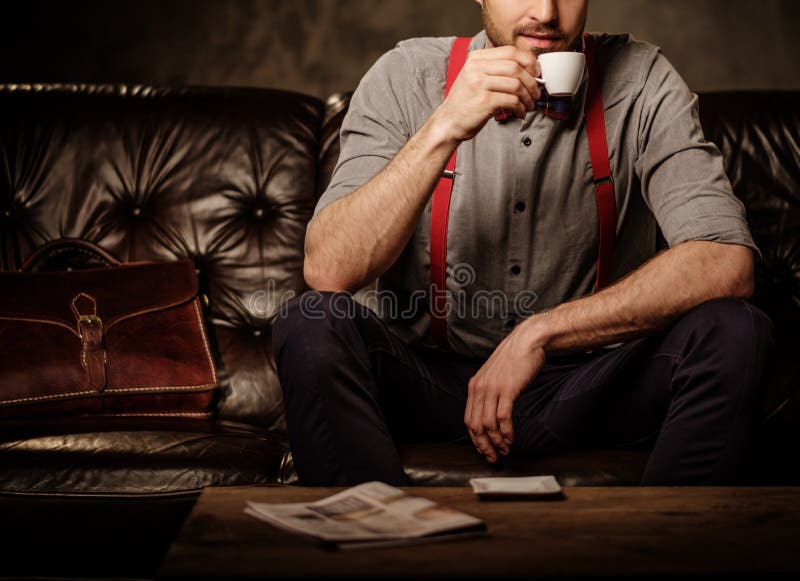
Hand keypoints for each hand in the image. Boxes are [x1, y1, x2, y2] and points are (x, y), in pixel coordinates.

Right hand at [430, 45, 541, 142]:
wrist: (448, 122)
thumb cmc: (466, 103)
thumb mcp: (476, 78)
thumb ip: (496, 70)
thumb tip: (528, 70)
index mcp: (476, 58)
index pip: (511, 51)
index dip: (529, 61)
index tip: (537, 73)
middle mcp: (476, 68)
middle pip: (516, 67)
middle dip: (532, 81)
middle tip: (536, 93)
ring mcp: (479, 84)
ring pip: (516, 84)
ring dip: (528, 97)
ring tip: (529, 105)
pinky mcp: (484, 101)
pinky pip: (512, 101)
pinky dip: (520, 108)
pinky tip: (520, 113)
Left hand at [464, 322, 547, 463]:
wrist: (527, 342)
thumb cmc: (514, 360)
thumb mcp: (494, 376)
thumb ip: (489, 392)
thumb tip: (490, 414)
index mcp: (474, 386)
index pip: (468, 420)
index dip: (475, 439)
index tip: (484, 450)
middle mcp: (479, 388)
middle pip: (476, 425)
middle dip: (484, 446)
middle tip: (493, 458)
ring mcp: (492, 388)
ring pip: (488, 424)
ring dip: (496, 442)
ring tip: (505, 450)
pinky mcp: (507, 389)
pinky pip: (503, 417)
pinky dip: (506, 432)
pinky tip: (511, 439)